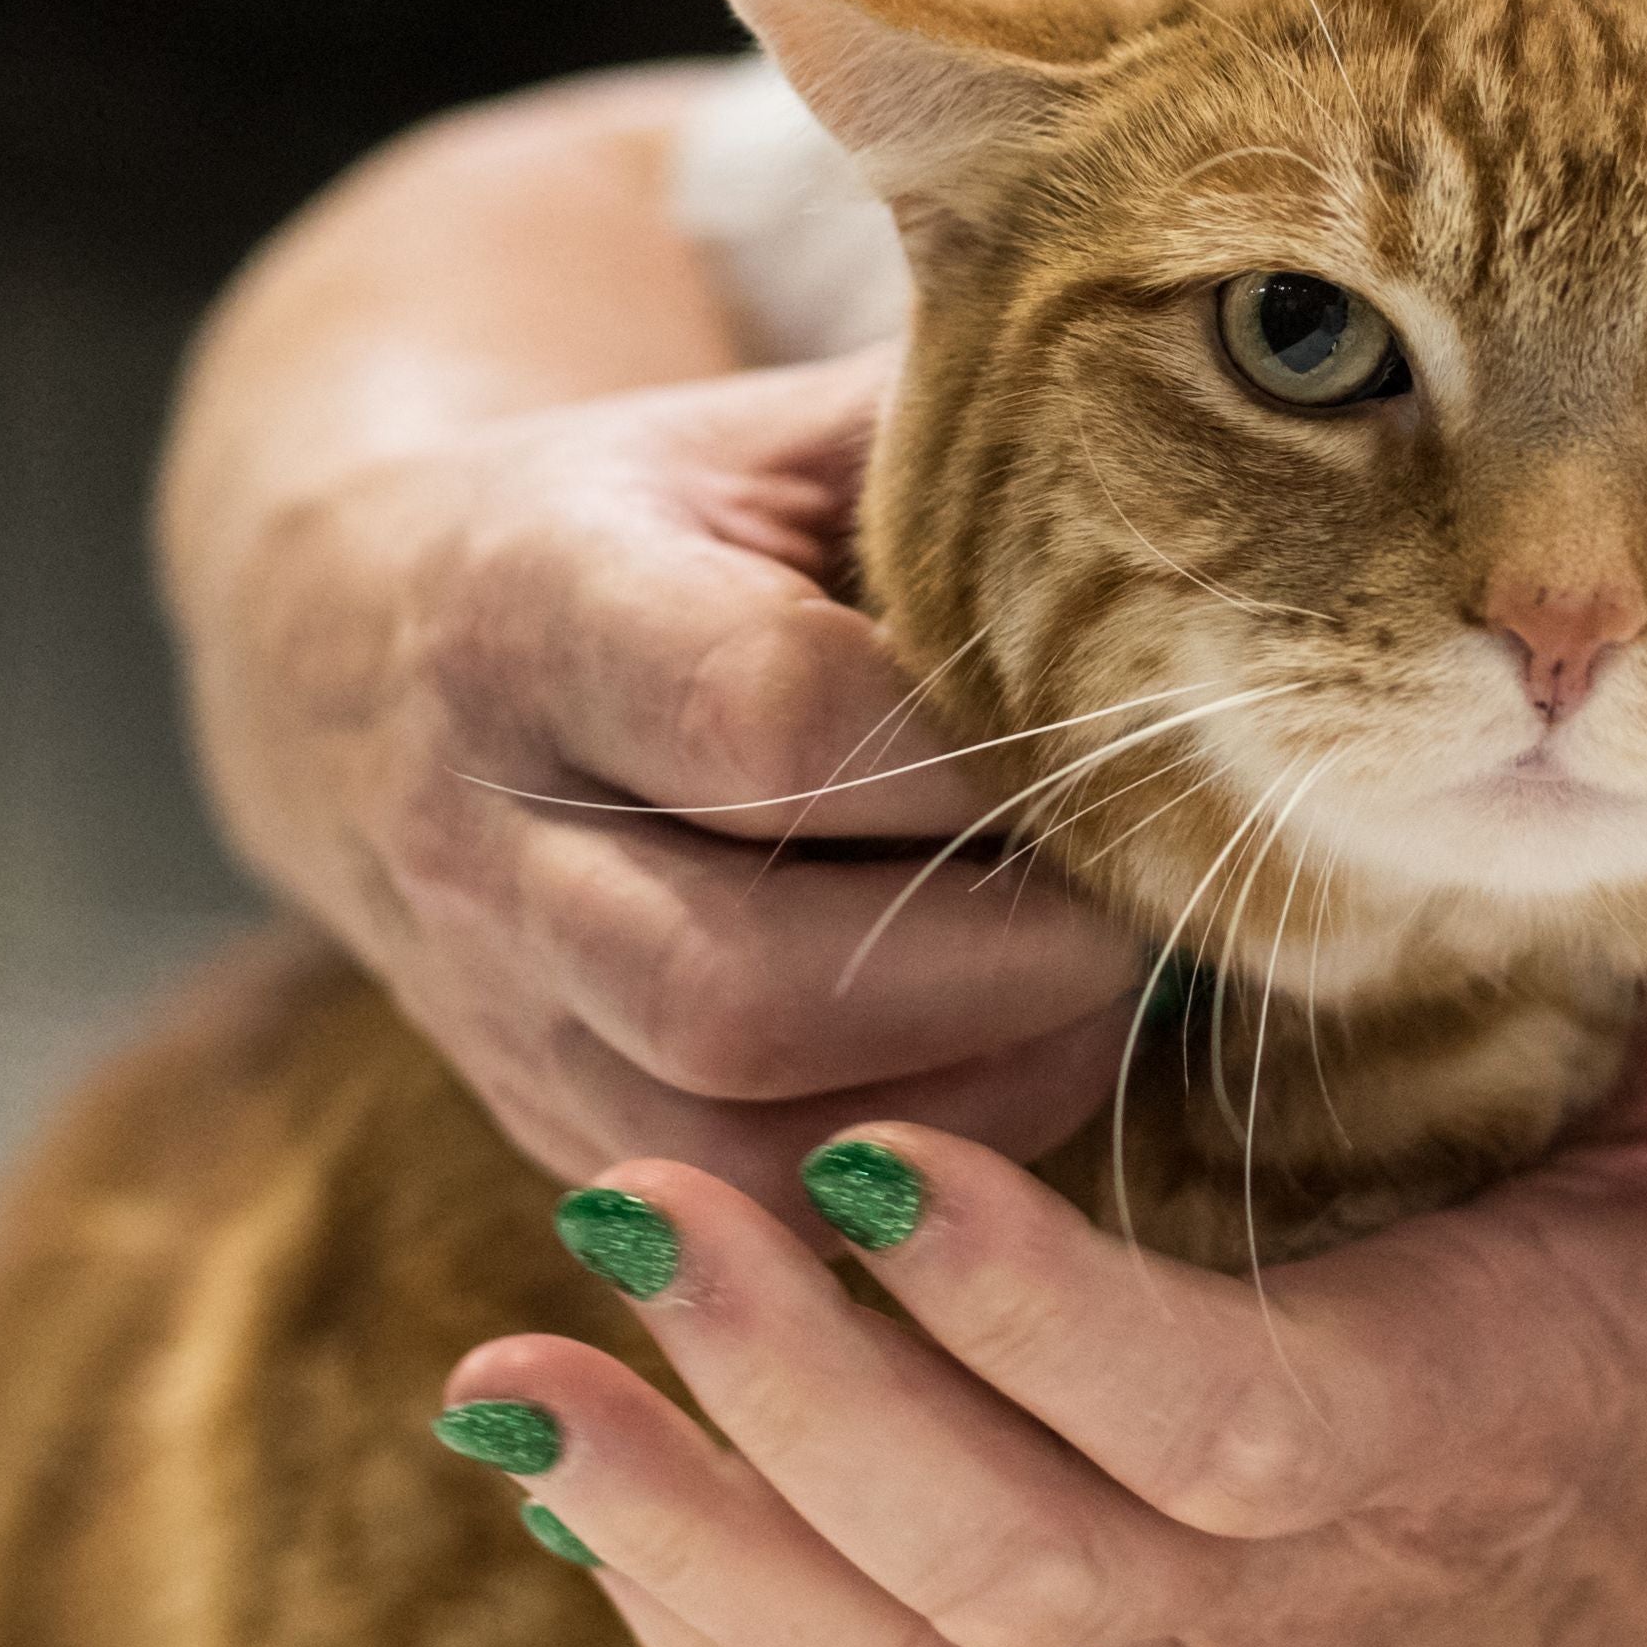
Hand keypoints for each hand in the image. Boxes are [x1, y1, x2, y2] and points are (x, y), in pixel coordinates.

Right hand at [193, 355, 1150, 1208]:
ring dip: (976, 1096)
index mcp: (537, 597)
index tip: (1120, 739)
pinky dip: (917, 1170)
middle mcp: (479, 828)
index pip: (768, 715)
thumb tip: (1264, 477)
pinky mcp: (543, 1125)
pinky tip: (1021, 1061)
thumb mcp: (796, 432)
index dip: (977, 758)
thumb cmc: (676, 520)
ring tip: (1105, 994)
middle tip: (1152, 911)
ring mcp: (495, 1005)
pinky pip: (748, 1215)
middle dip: (998, 971)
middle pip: (741, 988)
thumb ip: (985, 446)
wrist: (381, 654)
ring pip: (743, 1145)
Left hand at [438, 866, 1646, 1646]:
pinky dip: (682, 1609)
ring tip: (513, 1362)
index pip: (1223, 1418)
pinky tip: (548, 1454)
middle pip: (1003, 1553)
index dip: (1039, 1313)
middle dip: (800, 1390)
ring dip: (686, 1519)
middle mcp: (1286, 1599)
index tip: (878, 1155)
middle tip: (632, 1196)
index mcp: (1452, 1425)